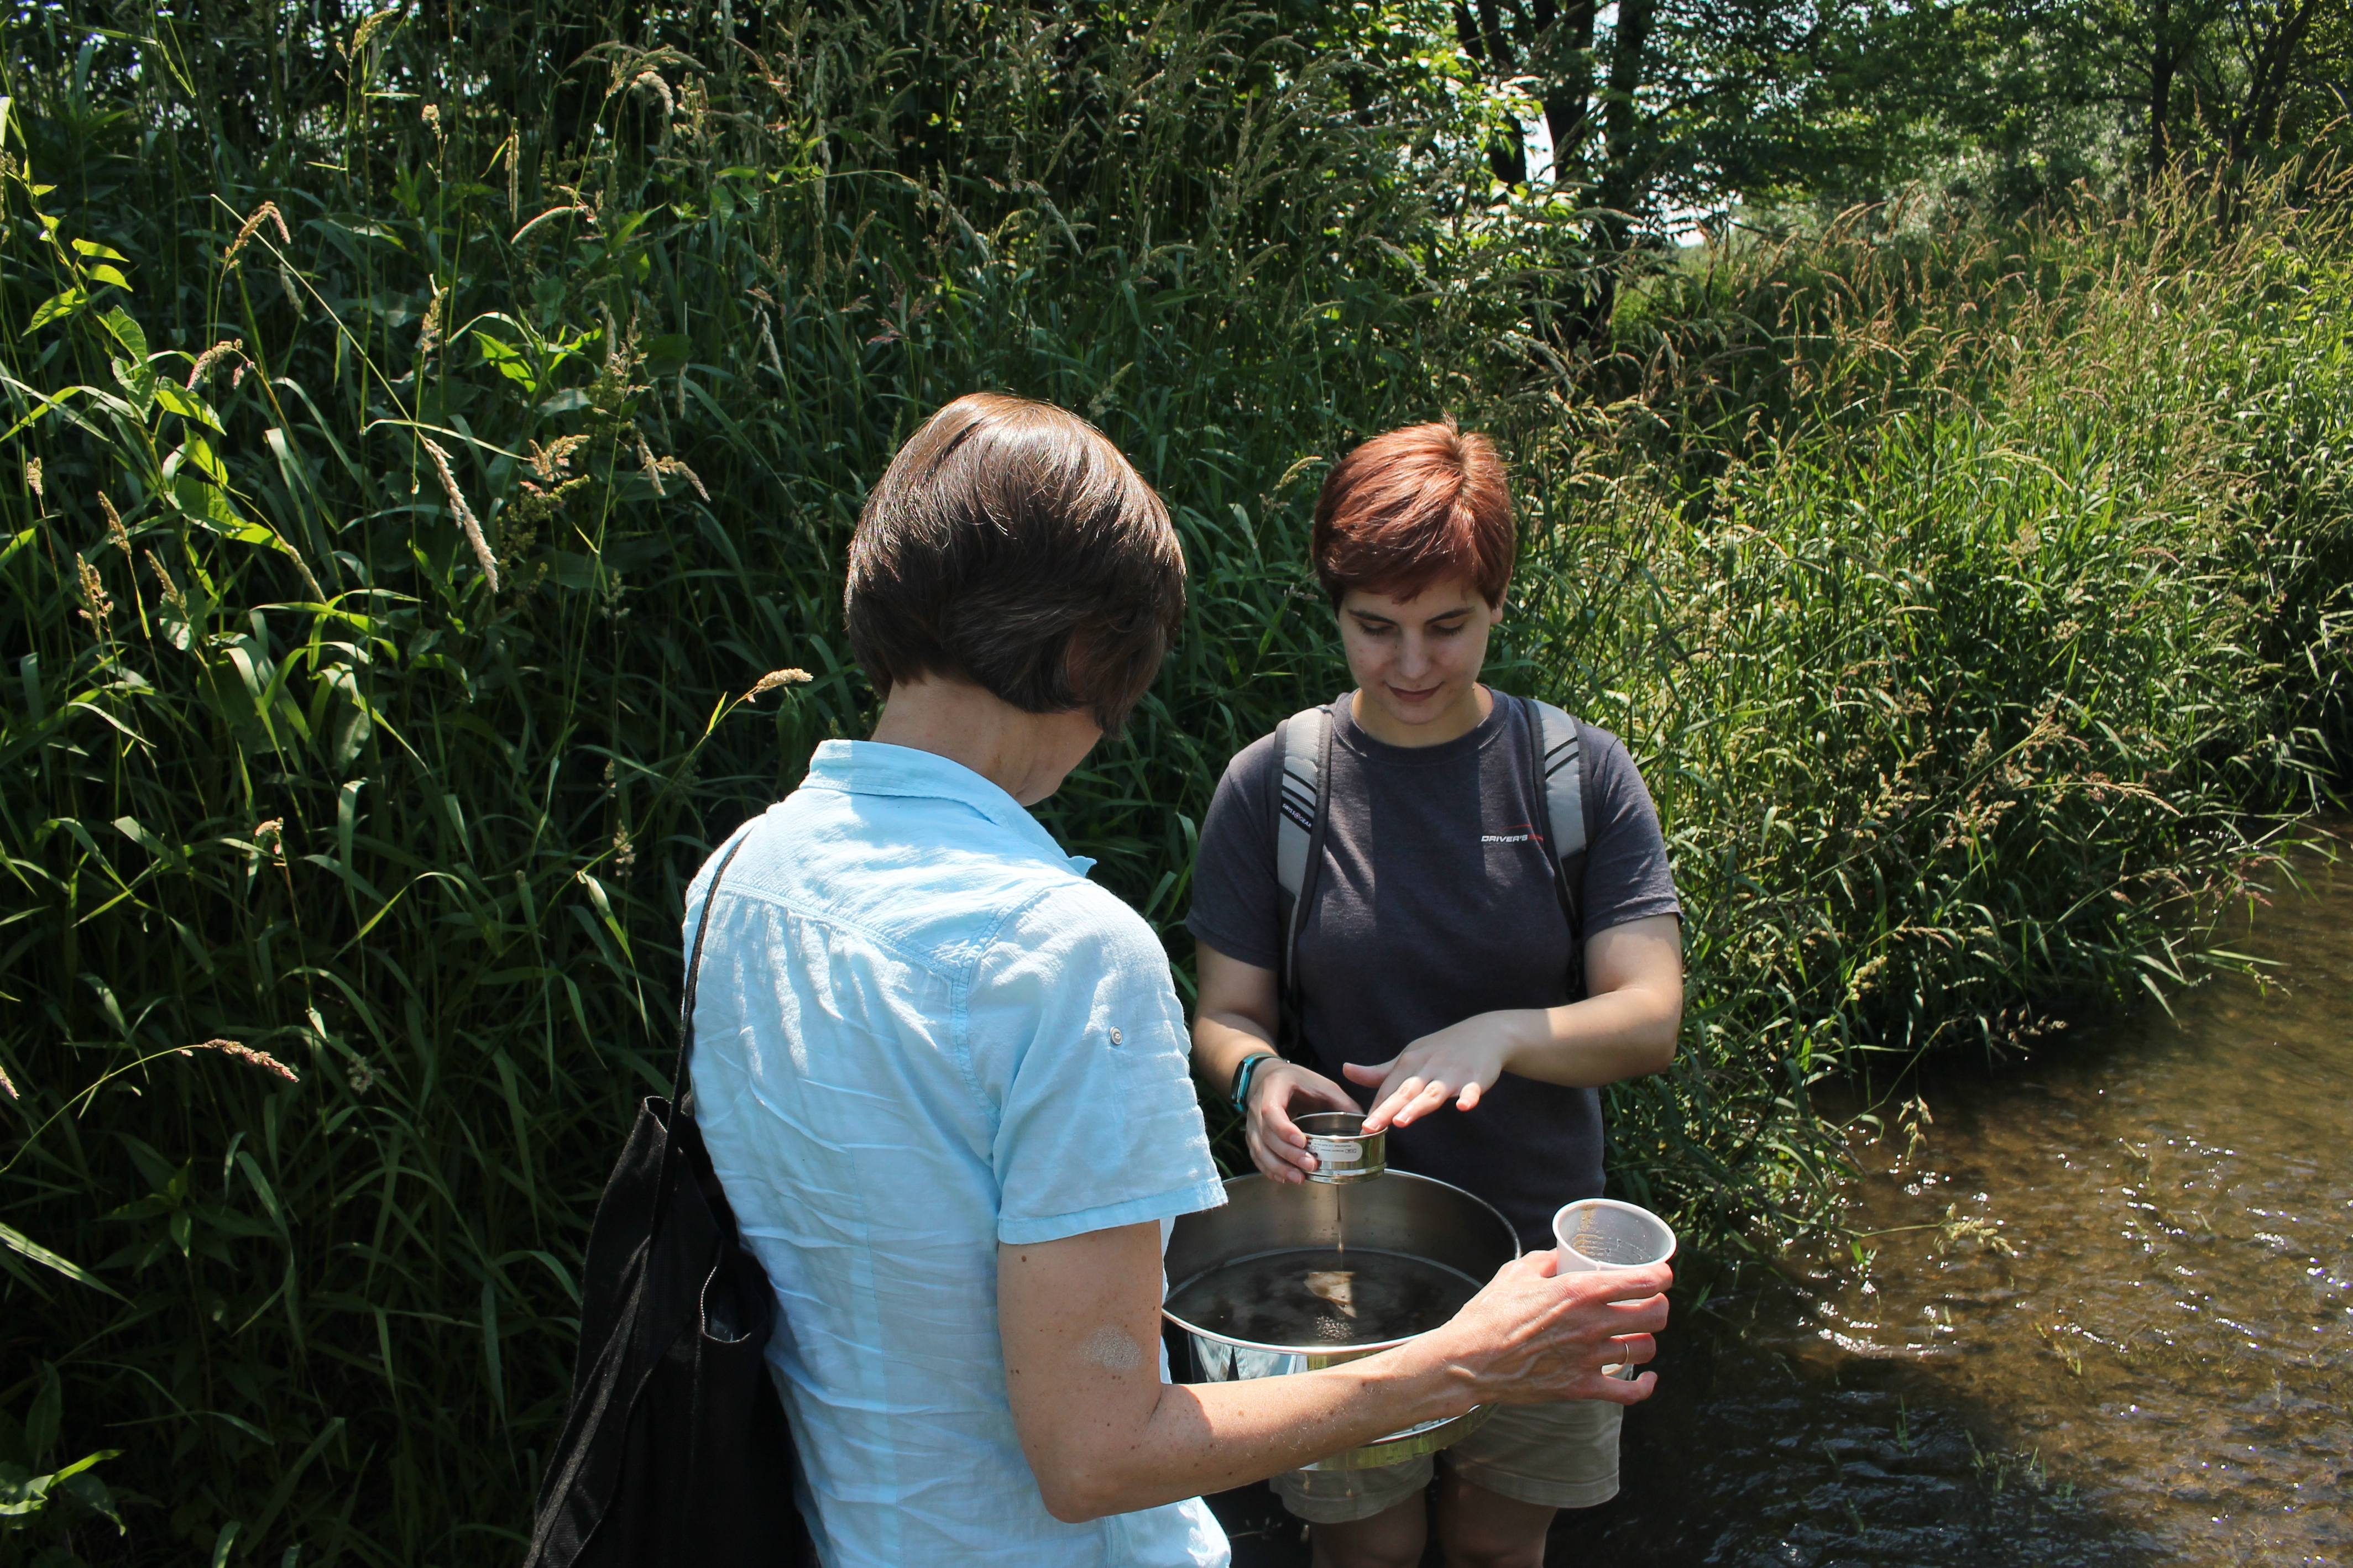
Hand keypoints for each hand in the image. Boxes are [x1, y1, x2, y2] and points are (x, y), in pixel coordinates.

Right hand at [1242, 1059, 1359, 1183]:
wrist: (1268, 1077)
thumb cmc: (1297, 1081)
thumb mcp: (1322, 1084)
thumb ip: (1342, 1103)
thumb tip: (1365, 1126)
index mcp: (1274, 1087)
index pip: (1272, 1111)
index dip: (1285, 1129)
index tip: (1303, 1142)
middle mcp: (1257, 1106)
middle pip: (1266, 1135)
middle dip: (1288, 1154)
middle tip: (1310, 1166)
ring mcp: (1251, 1122)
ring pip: (1259, 1149)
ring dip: (1278, 1166)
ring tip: (1299, 1178)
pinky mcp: (1253, 1135)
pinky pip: (1256, 1155)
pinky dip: (1269, 1169)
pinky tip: (1284, 1178)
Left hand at [1346, 1012, 1521, 1132]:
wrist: (1485, 1033)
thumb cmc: (1442, 1049)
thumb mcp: (1410, 1057)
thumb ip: (1380, 1072)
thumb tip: (1346, 1070)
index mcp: (1410, 1062)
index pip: (1389, 1089)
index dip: (1376, 1108)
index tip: (1363, 1128)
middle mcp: (1428, 1067)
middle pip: (1406, 1091)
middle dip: (1388, 1108)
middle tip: (1372, 1126)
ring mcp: (1452, 1072)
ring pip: (1433, 1091)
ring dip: (1418, 1106)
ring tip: (1402, 1120)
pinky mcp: (1476, 1076)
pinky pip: (1472, 1089)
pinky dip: (1469, 1097)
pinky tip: (1464, 1107)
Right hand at [1429, 1250, 1670, 1407]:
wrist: (1469, 1361)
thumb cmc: (1489, 1314)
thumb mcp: (1516, 1272)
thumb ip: (1547, 1260)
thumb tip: (1564, 1254)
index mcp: (1580, 1291)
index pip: (1644, 1281)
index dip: (1662, 1275)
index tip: (1661, 1273)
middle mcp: (1592, 1324)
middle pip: (1656, 1316)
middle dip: (1660, 1306)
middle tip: (1650, 1303)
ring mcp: (1589, 1359)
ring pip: (1645, 1349)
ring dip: (1646, 1340)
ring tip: (1636, 1335)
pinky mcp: (1581, 1387)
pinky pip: (1630, 1393)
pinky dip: (1645, 1386)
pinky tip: (1647, 1377)